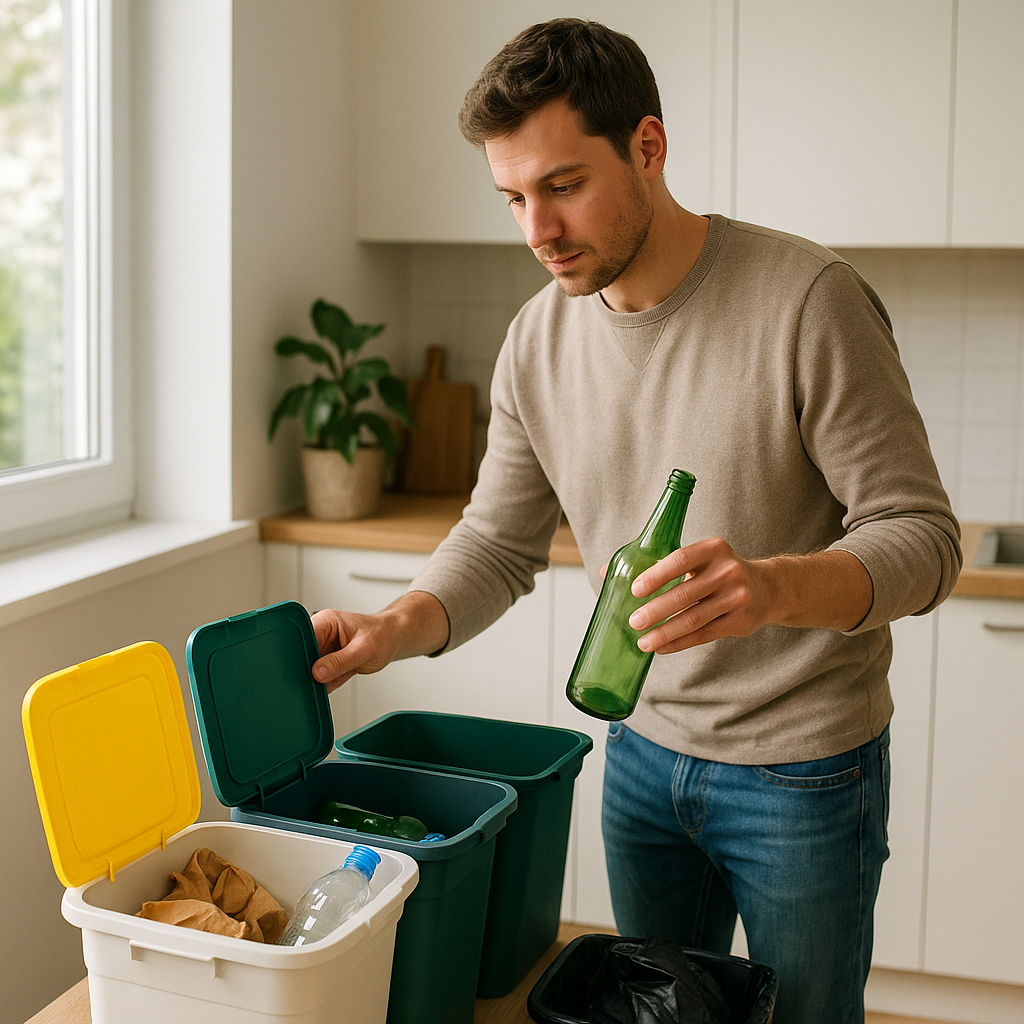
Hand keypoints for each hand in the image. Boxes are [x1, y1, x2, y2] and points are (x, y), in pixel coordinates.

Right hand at [309, 591, 450, 692]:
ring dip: (312, 682)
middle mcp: (321, 635)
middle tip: (308, 684)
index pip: (304, 636)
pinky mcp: (328, 664)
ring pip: (308, 669)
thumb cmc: (383, 635)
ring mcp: (323, 651)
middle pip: (302, 655)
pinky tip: (325, 692)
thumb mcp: (364, 649)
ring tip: (321, 688)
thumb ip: (340, 661)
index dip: (298, 654)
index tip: (300, 670)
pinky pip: (319, 679)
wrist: (393, 639)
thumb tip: (317, 672)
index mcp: (327, 622)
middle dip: (304, 671)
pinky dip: (322, 687)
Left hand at [626, 539, 872, 653]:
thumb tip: (607, 572)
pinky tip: (661, 648)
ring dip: (665, 633)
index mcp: (713, 548)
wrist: (768, 588)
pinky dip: (679, 643)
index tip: (634, 589)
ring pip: (694, 619)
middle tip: (632, 621)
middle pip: (685, 594)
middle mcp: (728, 571)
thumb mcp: (698, 558)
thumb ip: (658, 563)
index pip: (680, 559)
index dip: (656, 575)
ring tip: (642, 642)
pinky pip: (704, 635)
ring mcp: (737, 597)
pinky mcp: (741, 621)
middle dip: (656, 610)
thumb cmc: (717, 571)